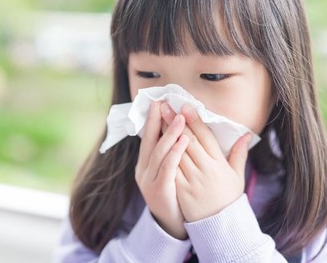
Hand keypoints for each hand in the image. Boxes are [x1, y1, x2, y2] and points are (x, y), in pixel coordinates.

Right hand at [135, 101, 188, 238]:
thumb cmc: (174, 194)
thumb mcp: (167, 173)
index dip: (152, 120)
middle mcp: (143, 170)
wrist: (172, 224)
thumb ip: (169, 154)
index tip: (158, 102)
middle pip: (149, 141)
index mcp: (145, 165)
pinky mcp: (159, 190)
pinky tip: (184, 140)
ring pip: (158, 152)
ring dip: (169, 133)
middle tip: (163, 103)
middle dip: (156, 121)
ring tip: (179, 118)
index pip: (148, 139)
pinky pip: (168, 167)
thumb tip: (177, 132)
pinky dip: (175, 152)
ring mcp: (149, 181)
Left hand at [160, 102, 251, 221]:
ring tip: (157, 117)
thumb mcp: (237, 176)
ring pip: (177, 151)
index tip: (184, 106)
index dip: (194, 120)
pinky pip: (171, 168)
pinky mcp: (181, 188)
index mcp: (219, 164)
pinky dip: (163, 154)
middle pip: (188, 140)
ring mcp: (192, 179)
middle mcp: (206, 169)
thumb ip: (239, 154)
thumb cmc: (228, 198)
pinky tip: (155, 141)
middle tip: (165, 105)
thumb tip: (247, 134)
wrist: (219, 226)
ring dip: (166, 133)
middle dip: (175, 121)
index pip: (205, 137)